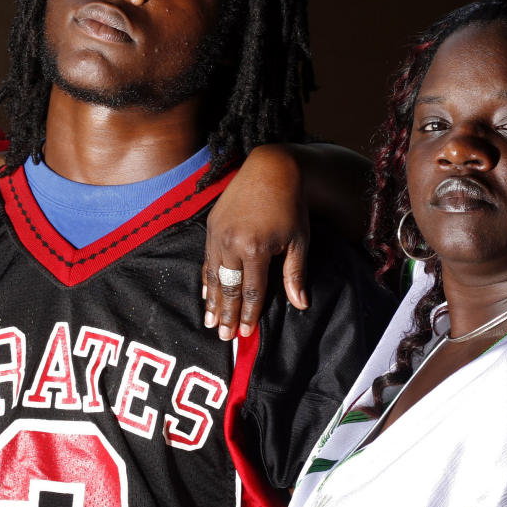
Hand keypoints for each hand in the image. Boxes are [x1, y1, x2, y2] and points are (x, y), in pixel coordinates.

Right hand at [203, 143, 311, 340]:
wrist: (271, 168)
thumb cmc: (291, 205)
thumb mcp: (298, 240)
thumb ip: (294, 274)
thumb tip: (300, 305)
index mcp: (255, 248)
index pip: (251, 291)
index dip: (248, 314)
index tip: (244, 334)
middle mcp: (232, 243)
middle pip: (228, 288)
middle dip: (226, 314)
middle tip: (223, 338)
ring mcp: (218, 234)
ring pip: (213, 276)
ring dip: (212, 302)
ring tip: (210, 322)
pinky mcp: (211, 226)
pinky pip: (206, 259)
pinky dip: (206, 279)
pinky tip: (205, 294)